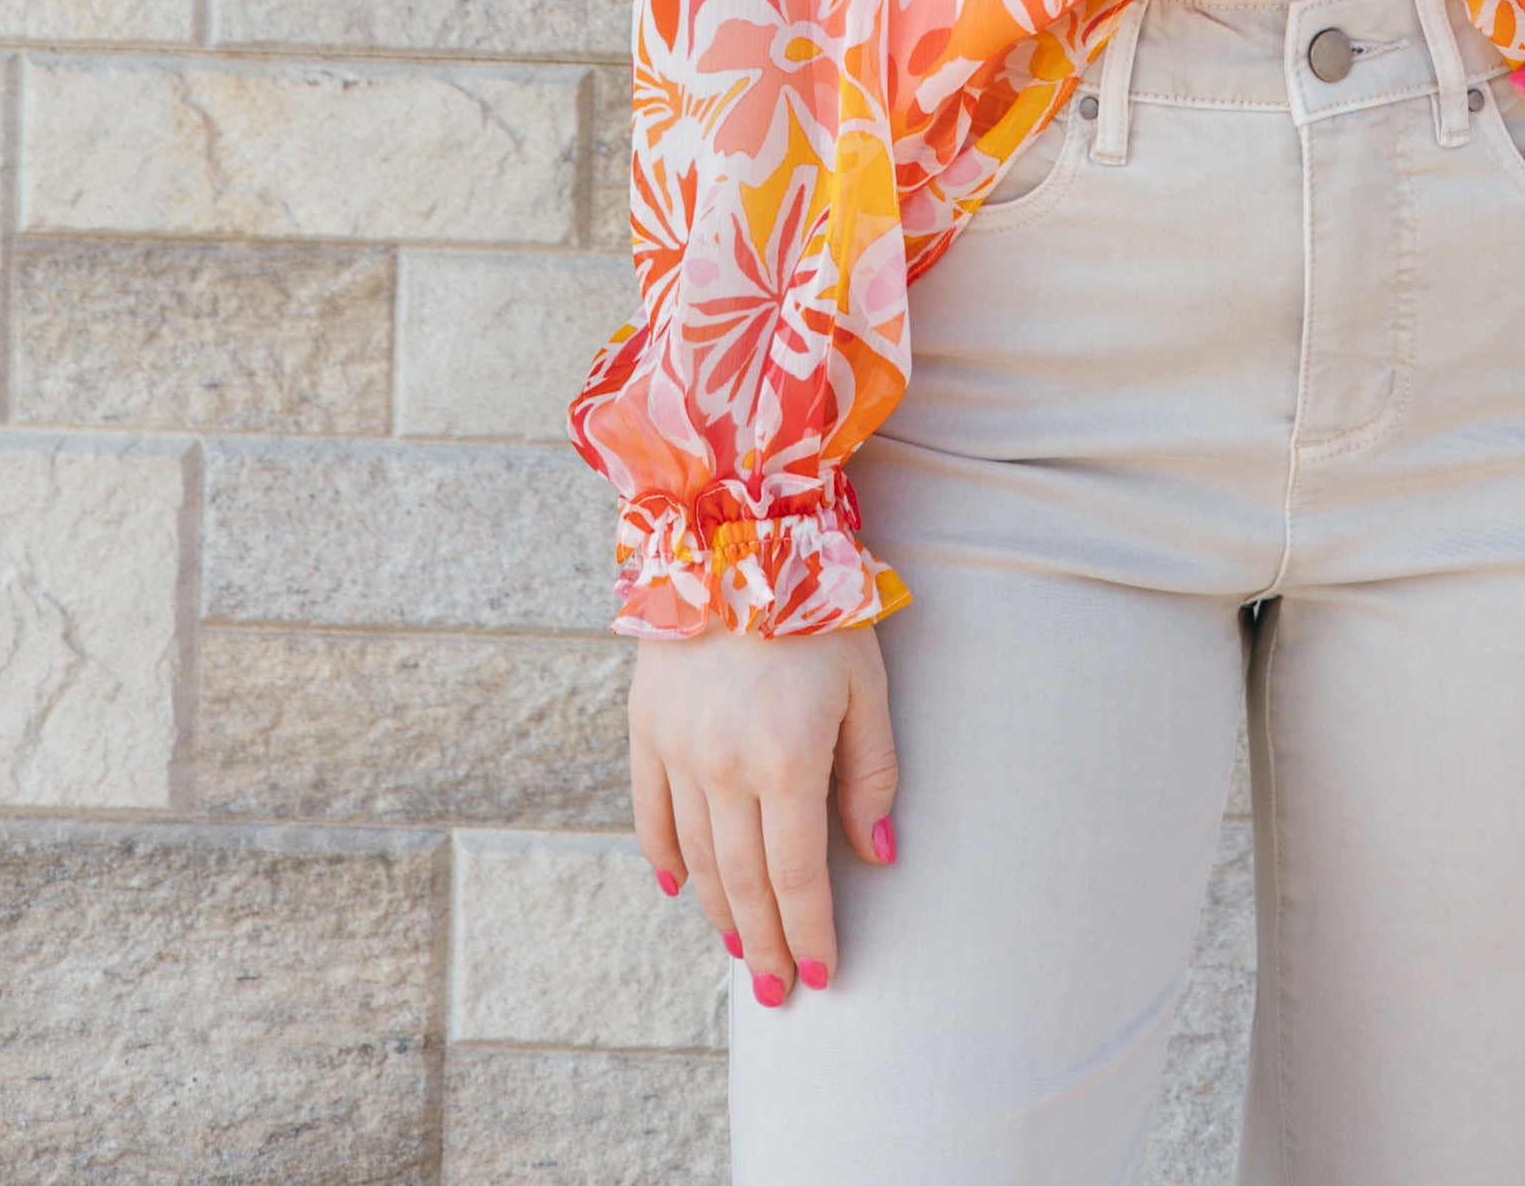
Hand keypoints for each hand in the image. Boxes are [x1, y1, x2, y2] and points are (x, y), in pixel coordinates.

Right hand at [629, 620, 897, 1005]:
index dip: (810, 931)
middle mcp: (724, 765)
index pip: (796, 877)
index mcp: (786, 759)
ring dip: (720, 914)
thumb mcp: (867, 684)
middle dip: (765, 945)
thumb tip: (878, 854)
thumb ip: (871, 774)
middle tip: (780, 993)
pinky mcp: (646, 727)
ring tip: (743, 953)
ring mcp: (678, 749)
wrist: (736, 531)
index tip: (823, 973)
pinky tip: (679, 889)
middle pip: (743, 883)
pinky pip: (650, 812)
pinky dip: (665, 857)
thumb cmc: (819, 605)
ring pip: (698, 859)